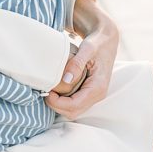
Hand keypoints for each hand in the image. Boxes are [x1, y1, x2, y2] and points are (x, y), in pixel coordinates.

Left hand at [45, 0, 119, 117]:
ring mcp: (94, 95)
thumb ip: (77, 64)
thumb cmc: (97, 42)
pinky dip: (63, 100)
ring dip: (59, 104)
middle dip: (57, 106)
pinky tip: (56, 88)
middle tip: (45, 91)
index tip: (46, 91)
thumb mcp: (87, 49)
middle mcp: (98, 95)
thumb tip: (66, 80)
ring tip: (49, 89)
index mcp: (98, 87)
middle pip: (73, 112)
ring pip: (74, 110)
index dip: (58, 103)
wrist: (107, 39)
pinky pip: (75, 103)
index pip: (75, 105)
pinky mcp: (90, 92)